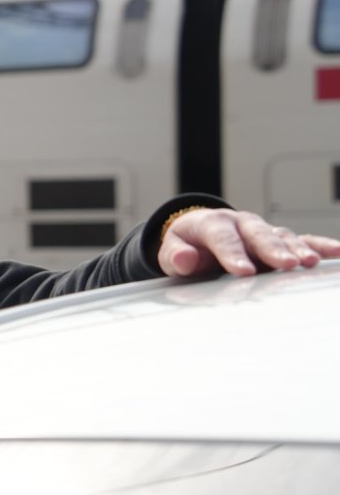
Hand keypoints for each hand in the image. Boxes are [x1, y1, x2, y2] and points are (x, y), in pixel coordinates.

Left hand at [159, 208, 339, 278]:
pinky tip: (335, 253)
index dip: (232, 254)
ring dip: (297, 248)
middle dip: (272, 249)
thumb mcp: (172, 249)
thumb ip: (175, 255)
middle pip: (258, 235)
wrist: (199, 234)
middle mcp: (241, 223)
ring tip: (308, 263)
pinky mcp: (278, 239)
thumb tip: (184, 259)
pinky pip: (301, 239)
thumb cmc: (187, 244)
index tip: (242, 271)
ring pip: (281, 237)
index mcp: (213, 224)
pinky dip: (318, 245)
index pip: (222, 238)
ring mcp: (262, 230)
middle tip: (285, 264)